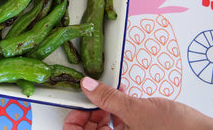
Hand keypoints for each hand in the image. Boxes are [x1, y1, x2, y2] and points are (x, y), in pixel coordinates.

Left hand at [62, 77, 212, 129]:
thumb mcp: (137, 110)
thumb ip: (109, 98)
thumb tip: (87, 86)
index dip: (74, 119)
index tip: (79, 104)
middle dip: (90, 112)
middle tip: (94, 97)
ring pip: (103, 127)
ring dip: (103, 109)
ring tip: (110, 95)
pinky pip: (118, 124)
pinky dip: (116, 110)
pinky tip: (122, 97)